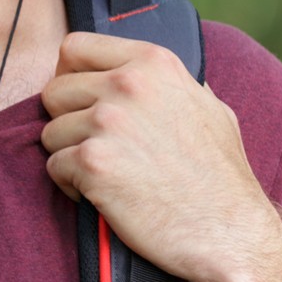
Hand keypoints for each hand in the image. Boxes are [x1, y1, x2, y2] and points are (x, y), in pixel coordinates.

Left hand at [40, 33, 281, 281]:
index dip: (71, 75)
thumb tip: (141, 70)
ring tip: (109, 174)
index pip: (75, 47)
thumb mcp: (209, 108)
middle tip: (98, 147)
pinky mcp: (92, 162)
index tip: (82, 100)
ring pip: (51, 132)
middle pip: (54, 91)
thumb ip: (169, 83)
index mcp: (154, 62)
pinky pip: (54, 166)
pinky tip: (106, 195)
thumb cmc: (221, 177)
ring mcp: (108, 121)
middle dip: (67, 121)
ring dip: (71, 155)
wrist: (230, 235)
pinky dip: (72, 185)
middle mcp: (127, 83)